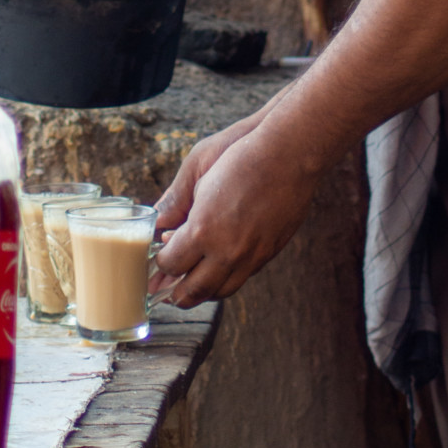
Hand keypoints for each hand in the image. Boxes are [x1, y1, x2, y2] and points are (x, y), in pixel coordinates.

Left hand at [151, 123, 318, 303]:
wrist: (289, 154)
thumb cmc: (241, 157)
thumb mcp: (198, 172)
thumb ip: (175, 202)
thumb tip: (159, 221)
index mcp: (203, 230)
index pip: (171, 264)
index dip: (161, 262)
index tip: (159, 256)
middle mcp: (227, 251)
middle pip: (194, 291)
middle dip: (176, 293)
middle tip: (166, 290)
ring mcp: (251, 255)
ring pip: (221, 291)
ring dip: (203, 292)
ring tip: (193, 285)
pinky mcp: (269, 252)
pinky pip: (244, 277)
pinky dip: (227, 278)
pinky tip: (221, 266)